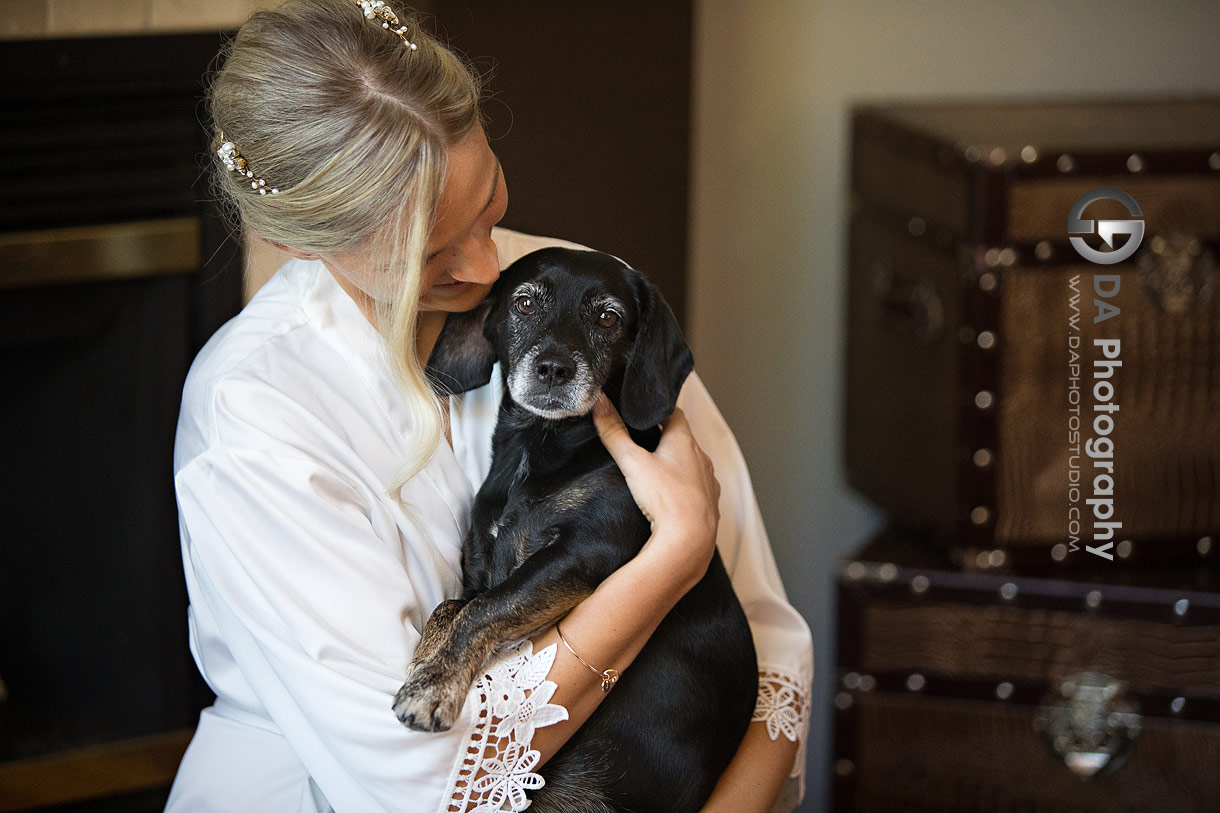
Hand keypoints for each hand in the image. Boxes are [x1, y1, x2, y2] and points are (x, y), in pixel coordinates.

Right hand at [592, 393, 719, 580]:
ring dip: (676, 464)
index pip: (675, 413)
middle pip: (683, 439)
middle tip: (642, 441)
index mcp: (685, 441)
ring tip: (655, 470)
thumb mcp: (632, 462)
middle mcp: (701, 458)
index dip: (659, 411)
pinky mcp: (709, 503)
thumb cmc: (665, 498)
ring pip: (691, 464)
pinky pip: (697, 488)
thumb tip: (599, 403)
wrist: (690, 540)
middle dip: (664, 438)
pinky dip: (685, 487)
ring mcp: (708, 481)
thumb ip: (614, 433)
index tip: (644, 413)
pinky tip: (671, 497)